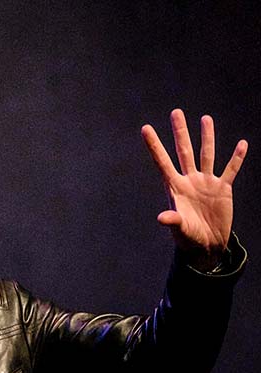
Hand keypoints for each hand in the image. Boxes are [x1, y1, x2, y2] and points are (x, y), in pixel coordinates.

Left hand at [141, 109, 247, 268]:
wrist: (207, 245)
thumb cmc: (189, 238)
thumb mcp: (180, 229)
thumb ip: (173, 220)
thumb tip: (162, 217)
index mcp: (176, 188)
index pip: (163, 162)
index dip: (154, 146)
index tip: (145, 128)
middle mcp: (190, 180)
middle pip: (184, 151)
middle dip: (180, 132)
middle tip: (176, 112)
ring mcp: (207, 183)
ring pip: (207, 154)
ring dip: (207, 137)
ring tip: (206, 119)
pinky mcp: (223, 189)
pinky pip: (231, 170)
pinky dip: (237, 158)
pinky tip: (242, 144)